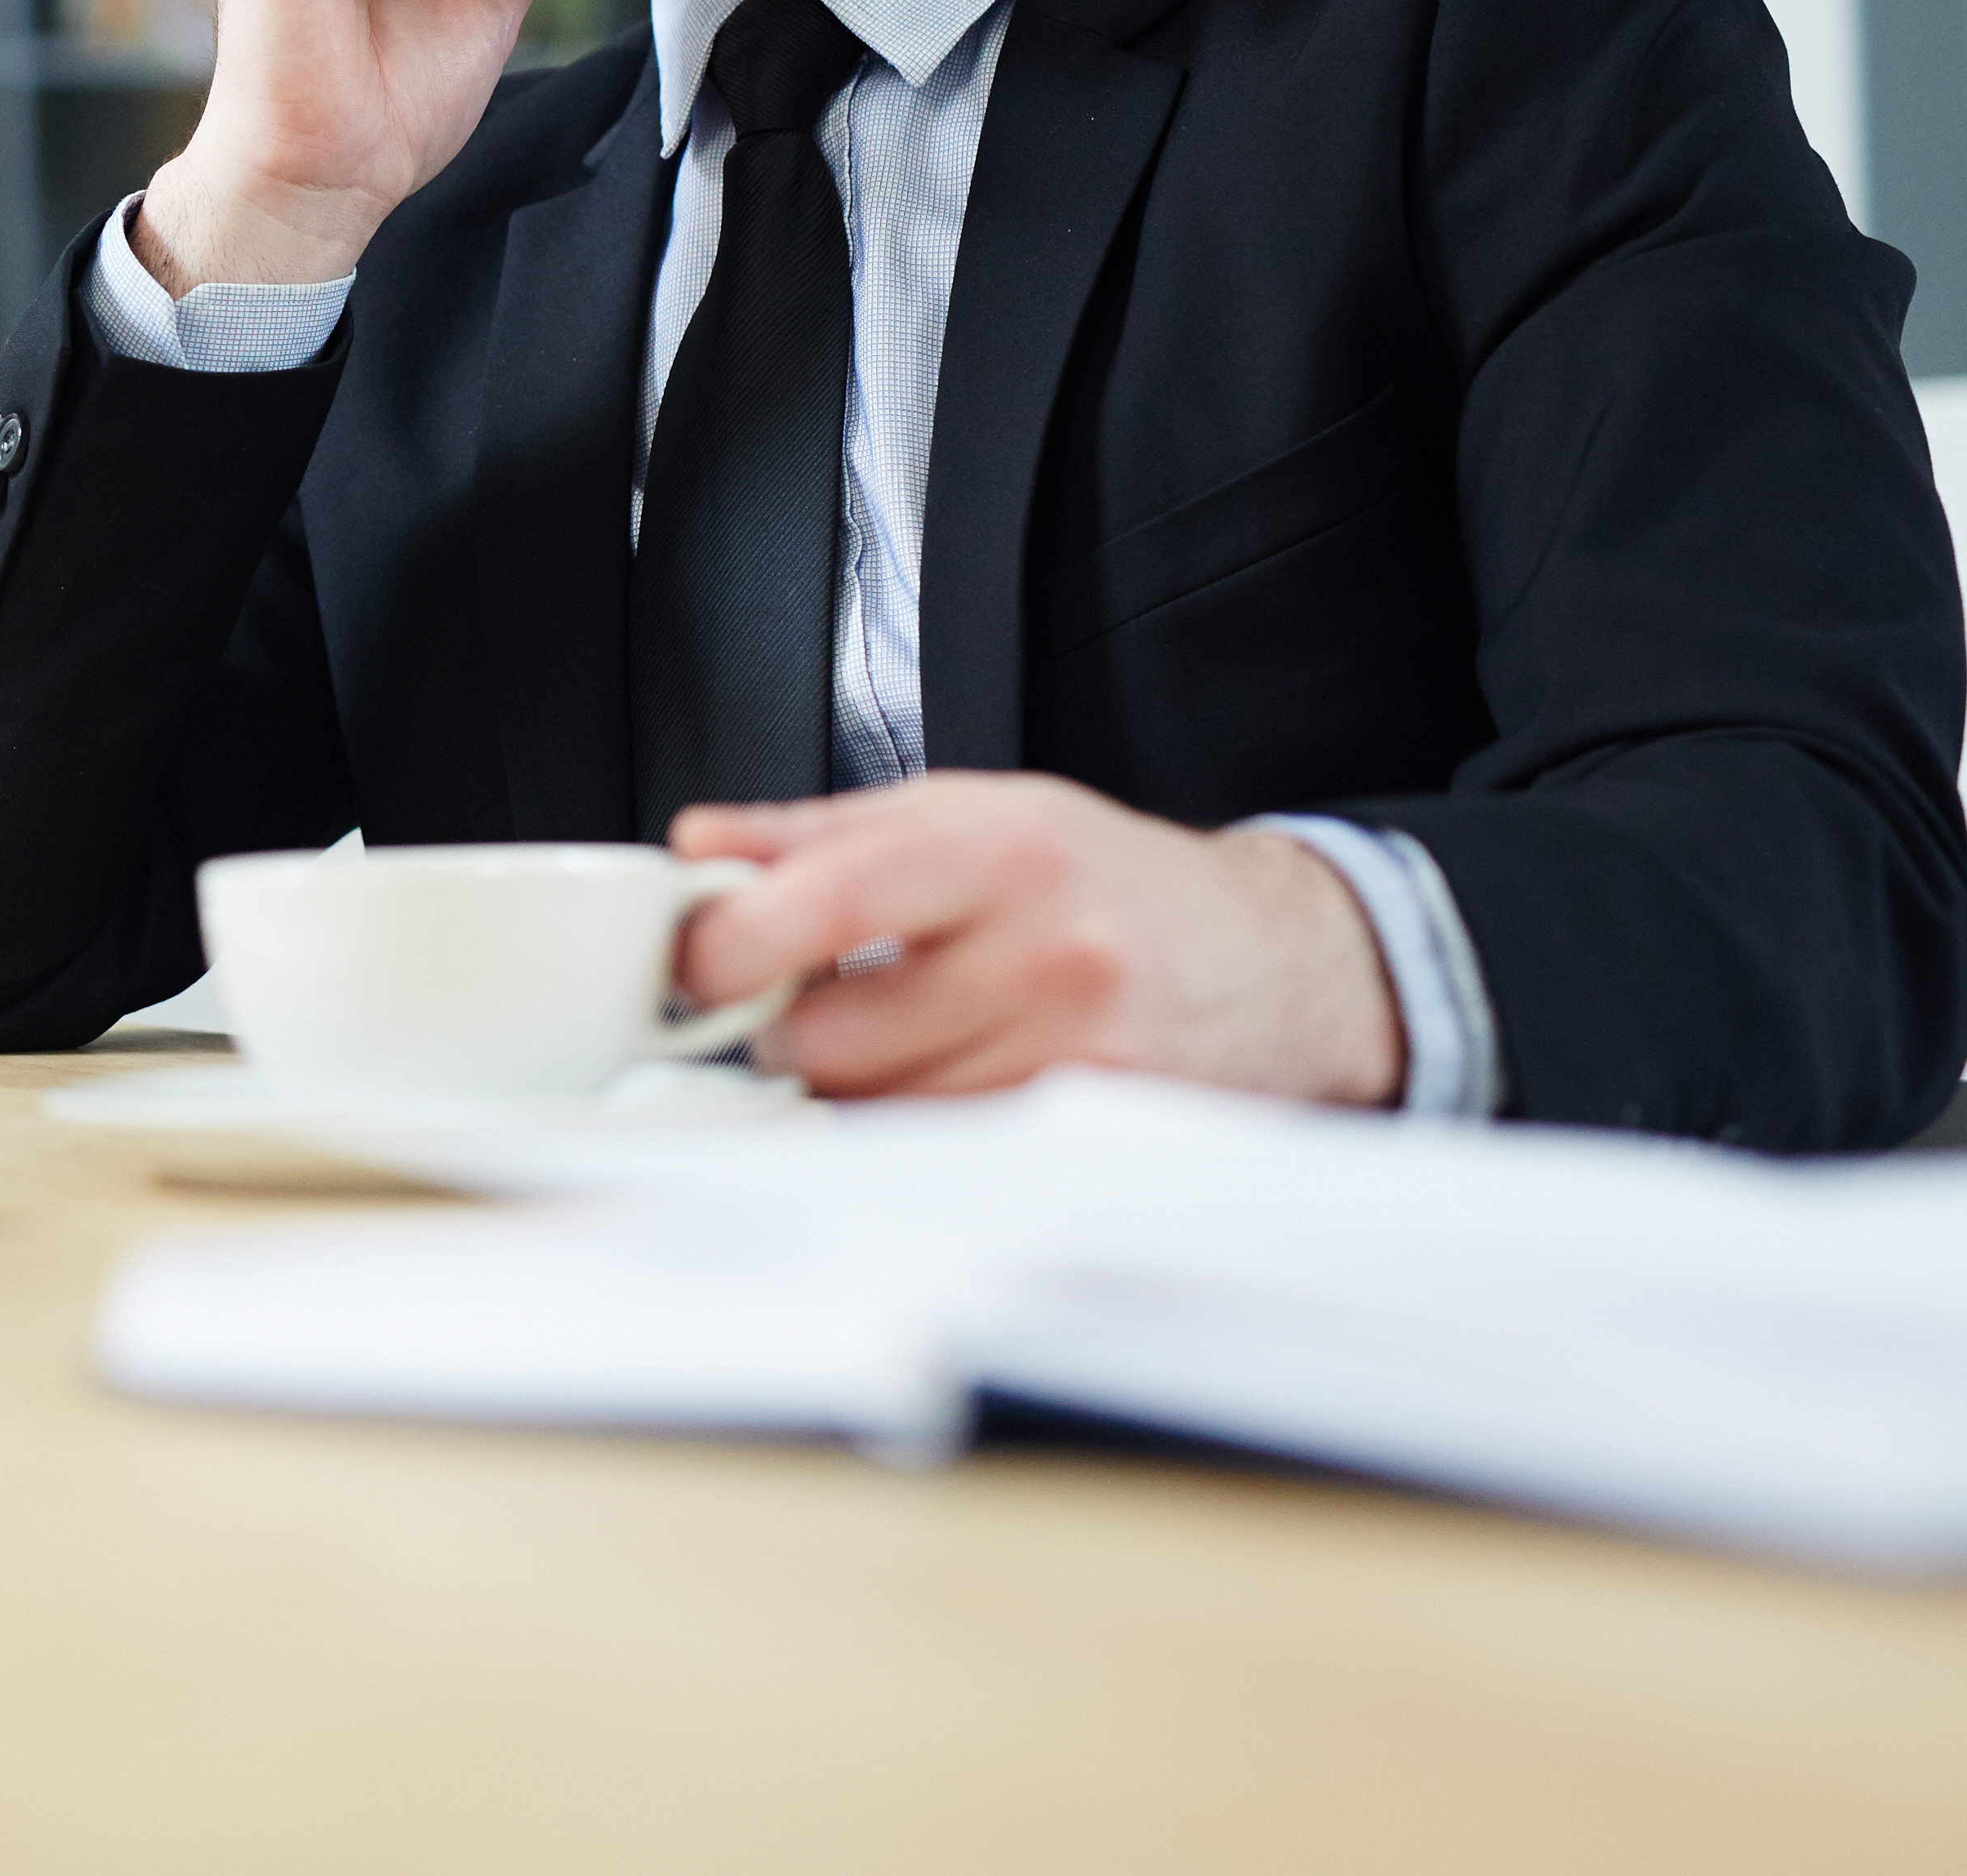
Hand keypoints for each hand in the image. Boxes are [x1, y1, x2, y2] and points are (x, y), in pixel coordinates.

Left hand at [671, 773, 1407, 1106]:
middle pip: (833, 1041)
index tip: (696, 959)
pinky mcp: (1087, 1142)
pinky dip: (916, 1125)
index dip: (730, 944)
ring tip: (905, 1028)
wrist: (1270, 963)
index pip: (828, 904)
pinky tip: (950, 1074)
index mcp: (1006, 853)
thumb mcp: (972, 811)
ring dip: (856, 1086)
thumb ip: (821, 832)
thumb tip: (701, 847)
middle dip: (793, 1028)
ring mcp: (1077, 1061)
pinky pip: (941, 1155)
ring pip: (878, 1115)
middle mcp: (1050, 958)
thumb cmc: (1107, 880)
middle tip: (816, 997)